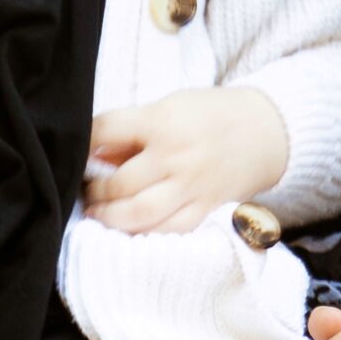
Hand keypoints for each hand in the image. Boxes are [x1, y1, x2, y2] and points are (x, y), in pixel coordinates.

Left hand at [84, 89, 289, 233]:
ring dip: (111, 217)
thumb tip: (93, 153)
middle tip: (85, 190)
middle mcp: (175, 158)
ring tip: (98, 213)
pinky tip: (129, 228)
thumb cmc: (208, 114)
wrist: (266, 131)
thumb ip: (129, 130)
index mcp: (161, 123)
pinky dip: (145, 232)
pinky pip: (171, 229)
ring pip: (141, 214)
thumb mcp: (165, 107)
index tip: (74, 150)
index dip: (82, 142)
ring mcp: (192, 187)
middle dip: (94, 190)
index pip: (104, 131)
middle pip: (119, 183)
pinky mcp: (207, 208)